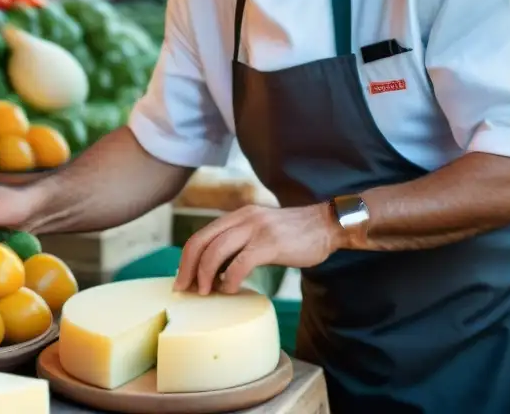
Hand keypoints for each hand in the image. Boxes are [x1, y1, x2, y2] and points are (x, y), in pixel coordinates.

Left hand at [175, 204, 339, 295]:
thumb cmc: (294, 235)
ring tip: (205, 292)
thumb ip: (240, 244)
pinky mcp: (270, 244)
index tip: (182, 279)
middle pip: (201, 242)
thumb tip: (216, 272)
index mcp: (237, 216)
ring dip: (205, 275)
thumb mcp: (260, 232)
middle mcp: (242, 219)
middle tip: (184, 289)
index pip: (201, 235)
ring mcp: (256, 230)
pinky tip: (229, 290)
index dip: (186, 259)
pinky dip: (229, 279)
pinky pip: (240, 263)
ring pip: (216, 251)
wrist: (326, 226)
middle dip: (188, 268)